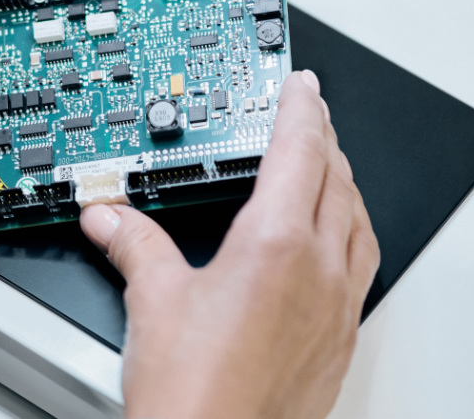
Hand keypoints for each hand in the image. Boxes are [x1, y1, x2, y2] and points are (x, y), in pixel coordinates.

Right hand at [80, 71, 378, 418]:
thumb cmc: (193, 396)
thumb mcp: (152, 302)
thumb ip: (134, 244)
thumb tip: (110, 216)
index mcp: (277, 245)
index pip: (300, 151)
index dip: (301, 109)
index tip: (301, 86)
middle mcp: (319, 271)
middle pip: (336, 179)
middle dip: (322, 140)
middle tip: (308, 115)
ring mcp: (337, 308)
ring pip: (359, 222)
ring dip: (345, 184)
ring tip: (328, 167)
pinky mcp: (341, 342)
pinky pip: (363, 268)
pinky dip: (353, 234)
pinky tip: (336, 242)